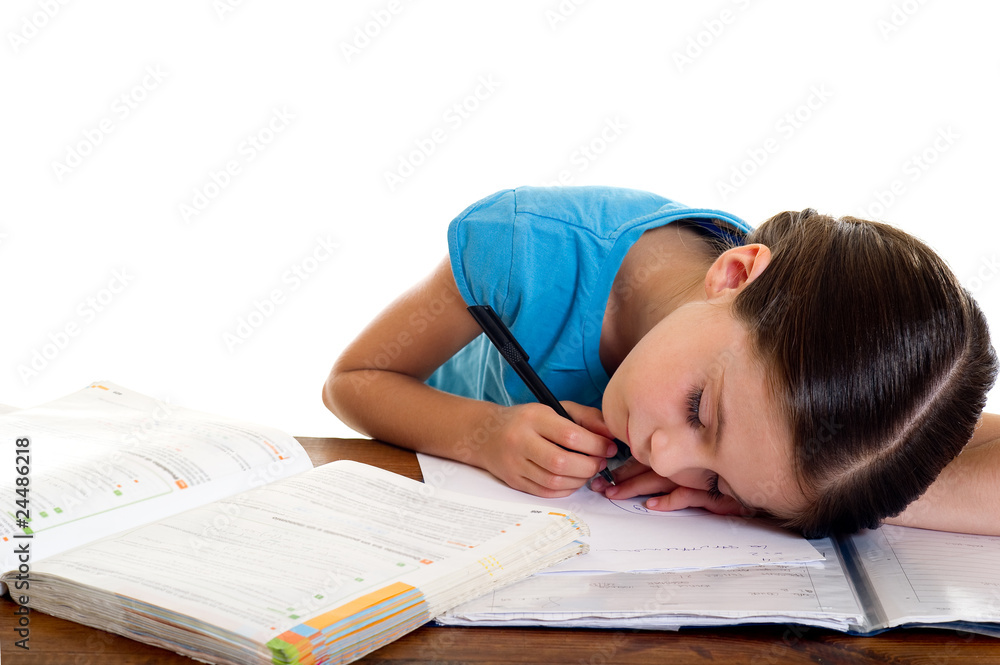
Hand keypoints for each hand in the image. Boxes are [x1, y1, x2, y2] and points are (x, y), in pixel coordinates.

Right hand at [475, 401, 618, 497]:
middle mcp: (521, 440)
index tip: (609, 447)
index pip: (570, 435)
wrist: (486, 434)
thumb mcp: (556, 409)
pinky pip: (545, 492)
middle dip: (589, 466)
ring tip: (588, 471)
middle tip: (600, 463)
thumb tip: (611, 435)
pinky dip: (565, 489)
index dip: (596, 445)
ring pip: (554, 481)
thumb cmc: (528, 420)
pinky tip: (572, 480)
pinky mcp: (514, 481)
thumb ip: (587, 418)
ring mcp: (515, 463)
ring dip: (580, 480)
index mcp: (534, 418)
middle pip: (562, 462)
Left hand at [591, 458, 747, 515]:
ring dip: (636, 488)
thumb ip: (670, 468)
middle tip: (598, 485)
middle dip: (620, 478)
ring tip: (614, 494)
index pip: (644, 459)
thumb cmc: (724, 476)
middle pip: (646, 469)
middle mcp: (685, 465)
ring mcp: (697, 477)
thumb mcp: (693, 471)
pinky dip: (669, 502)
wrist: (760, 479)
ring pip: (660, 481)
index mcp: (678, 457)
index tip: (602, 474)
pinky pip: (687, 496)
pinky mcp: (713, 493)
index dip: (622, 467)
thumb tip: (642, 483)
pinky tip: (652, 506)